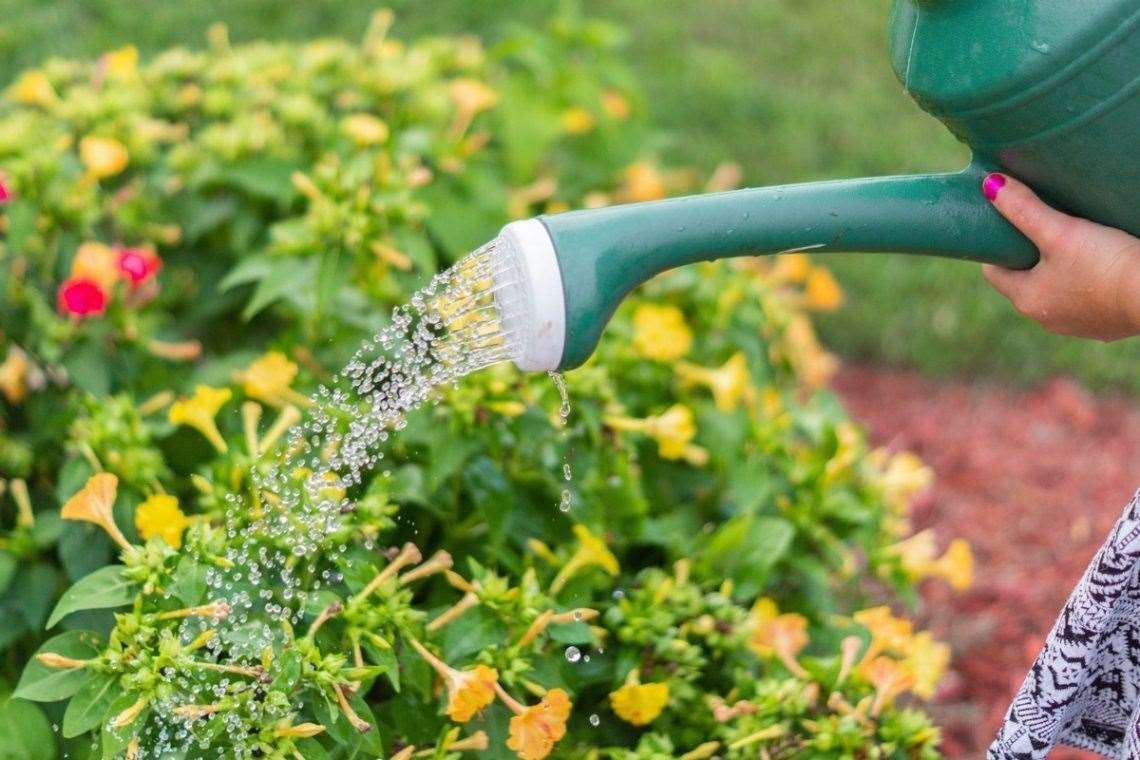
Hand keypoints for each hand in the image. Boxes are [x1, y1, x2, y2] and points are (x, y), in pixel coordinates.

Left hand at [980, 173, 1139, 341]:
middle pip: (1025, 282)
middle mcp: (1045, 319)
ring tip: (1070, 245)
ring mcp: (1075, 325)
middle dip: (1028, 257)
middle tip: (1040, 228)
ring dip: (1057, 271)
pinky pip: (1084, 301)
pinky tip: (1098, 266)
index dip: (998, 248)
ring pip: (1055, 292)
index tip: (1007, 228)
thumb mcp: (1061, 231)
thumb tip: (990, 184)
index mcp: (1027, 300)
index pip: (995, 272)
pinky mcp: (1103, 325)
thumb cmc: (1105, 263)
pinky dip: (1084, 284)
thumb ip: (1025, 209)